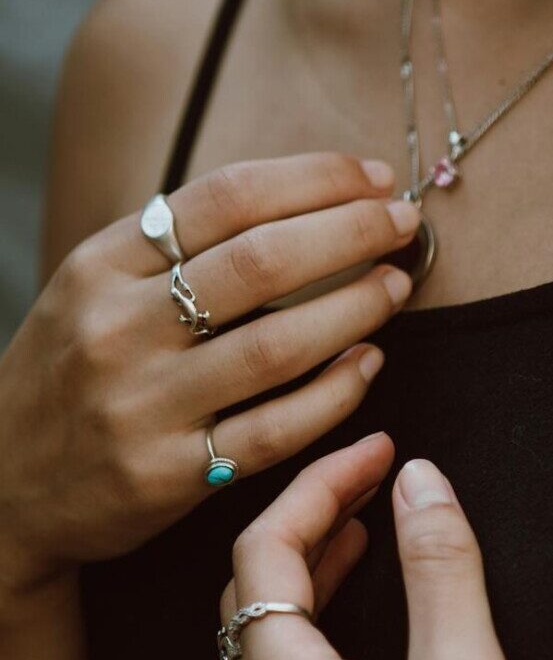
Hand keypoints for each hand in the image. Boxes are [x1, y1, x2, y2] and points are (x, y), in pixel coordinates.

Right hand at [0, 153, 419, 597]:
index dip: (318, 178)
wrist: (3, 482)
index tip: (376, 177)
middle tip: (405, 222)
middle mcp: (118, 328)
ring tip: (398, 285)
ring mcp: (144, 406)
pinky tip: (370, 362)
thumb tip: (305, 201)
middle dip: (354, 231)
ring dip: (358, 307)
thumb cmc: (73, 369)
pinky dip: (336, 392)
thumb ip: (180, 246)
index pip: (228, 196)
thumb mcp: (98, 287)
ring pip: (279, 346)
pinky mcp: (171, 475)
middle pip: (263, 262)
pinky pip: (276, 429)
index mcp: (102, 264)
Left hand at [219, 434, 537, 659]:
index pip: (268, 546)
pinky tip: (357, 624)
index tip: (378, 448)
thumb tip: (421, 479)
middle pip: (253, 586)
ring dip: (308, 570)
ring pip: (264, 633)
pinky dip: (314, 623)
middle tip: (367, 480)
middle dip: (308, 518)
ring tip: (360, 530)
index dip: (320, 482)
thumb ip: (441, 566)